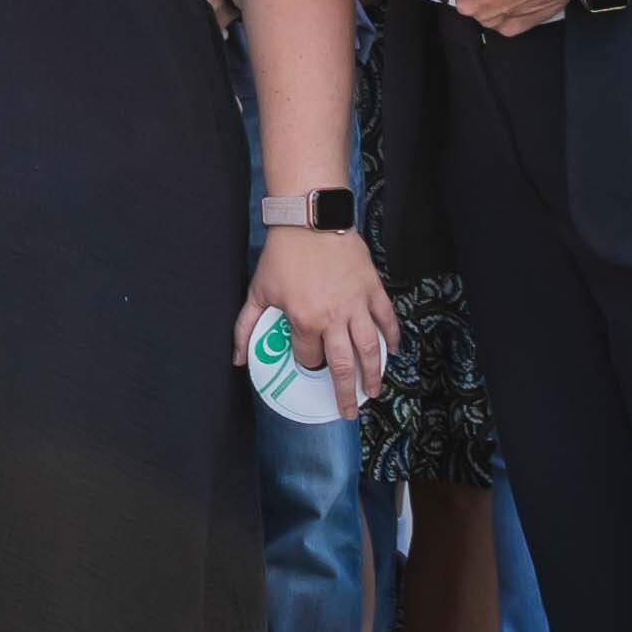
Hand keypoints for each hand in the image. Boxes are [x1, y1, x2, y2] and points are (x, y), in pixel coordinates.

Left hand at [250, 224, 392, 403]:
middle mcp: (334, 318)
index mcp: (305, 320)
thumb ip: (246, 327)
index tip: (310, 364)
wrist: (309, 221)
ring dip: (374, 374)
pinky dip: (392, 337)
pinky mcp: (373, 289)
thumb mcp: (259, 291)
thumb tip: (239, 359)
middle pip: (345, 366)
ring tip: (374, 392)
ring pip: (370, 348)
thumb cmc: (282, 255)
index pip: (310, 357)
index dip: (309, 364)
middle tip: (350, 410)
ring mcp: (356, 305)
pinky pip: (387, 319)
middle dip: (347, 393)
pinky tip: (392, 352)